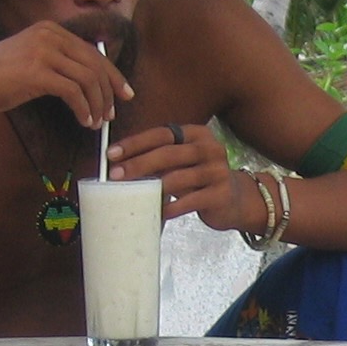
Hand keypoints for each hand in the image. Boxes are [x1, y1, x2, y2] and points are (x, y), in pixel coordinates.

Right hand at [0, 22, 133, 128]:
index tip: (124, 93)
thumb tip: (91, 77)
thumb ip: (59, 59)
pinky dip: (84, 109)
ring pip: (88, 80)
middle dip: (109, 91)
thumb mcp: (32, 58)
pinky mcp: (37, 73)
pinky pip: (74, 93)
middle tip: (112, 113)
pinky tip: (83, 121)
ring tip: (95, 122)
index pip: (93, 52)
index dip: (113, 74)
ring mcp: (43, 52)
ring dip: (97, 104)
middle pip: (95, 64)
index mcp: (50, 29)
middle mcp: (49, 35)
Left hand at [108, 121, 260, 227]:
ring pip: (178, 178)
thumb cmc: (200, 178)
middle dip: (138, 164)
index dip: (135, 143)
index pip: (161, 134)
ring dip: (151, 188)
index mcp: (197, 134)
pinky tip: (157, 211)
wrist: (235, 199)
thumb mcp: (183, 161)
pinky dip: (170, 207)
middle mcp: (210, 148)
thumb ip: (160, 157)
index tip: (112, 154)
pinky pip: (189, 202)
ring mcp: (218, 171)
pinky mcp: (220, 195)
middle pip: (168, 154)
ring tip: (132, 195)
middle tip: (116, 175)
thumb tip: (119, 163)